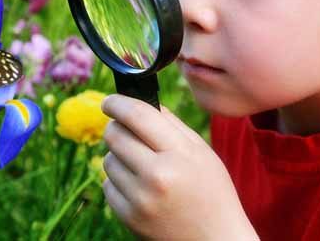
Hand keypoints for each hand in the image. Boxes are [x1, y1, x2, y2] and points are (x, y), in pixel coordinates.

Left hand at [101, 95, 257, 240]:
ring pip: (108, 159)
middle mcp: (157, 176)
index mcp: (179, 154)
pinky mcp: (129, 218)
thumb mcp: (202, 152)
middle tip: (125, 130)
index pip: (137, 115)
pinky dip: (118, 182)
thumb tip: (138, 101)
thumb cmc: (211, 192)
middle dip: (116, 128)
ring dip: (119, 157)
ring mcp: (141, 199)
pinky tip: (139, 187)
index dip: (117, 103)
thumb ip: (171, 124)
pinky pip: (107, 185)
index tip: (110, 101)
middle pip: (115, 135)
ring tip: (142, 166)